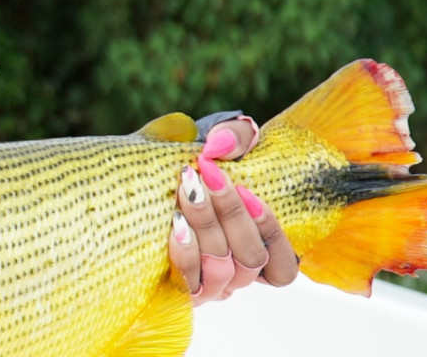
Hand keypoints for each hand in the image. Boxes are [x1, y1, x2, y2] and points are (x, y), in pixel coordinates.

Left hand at [169, 119, 299, 303]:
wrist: (142, 181)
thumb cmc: (193, 166)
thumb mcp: (218, 143)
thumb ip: (233, 136)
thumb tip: (219, 145)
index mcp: (256, 248)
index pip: (283, 266)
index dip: (271, 232)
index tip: (247, 190)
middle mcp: (236, 274)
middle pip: (251, 259)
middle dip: (232, 215)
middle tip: (209, 174)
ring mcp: (208, 286)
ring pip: (222, 269)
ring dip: (207, 227)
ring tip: (188, 191)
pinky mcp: (178, 289)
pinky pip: (189, 281)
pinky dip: (186, 252)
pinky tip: (176, 223)